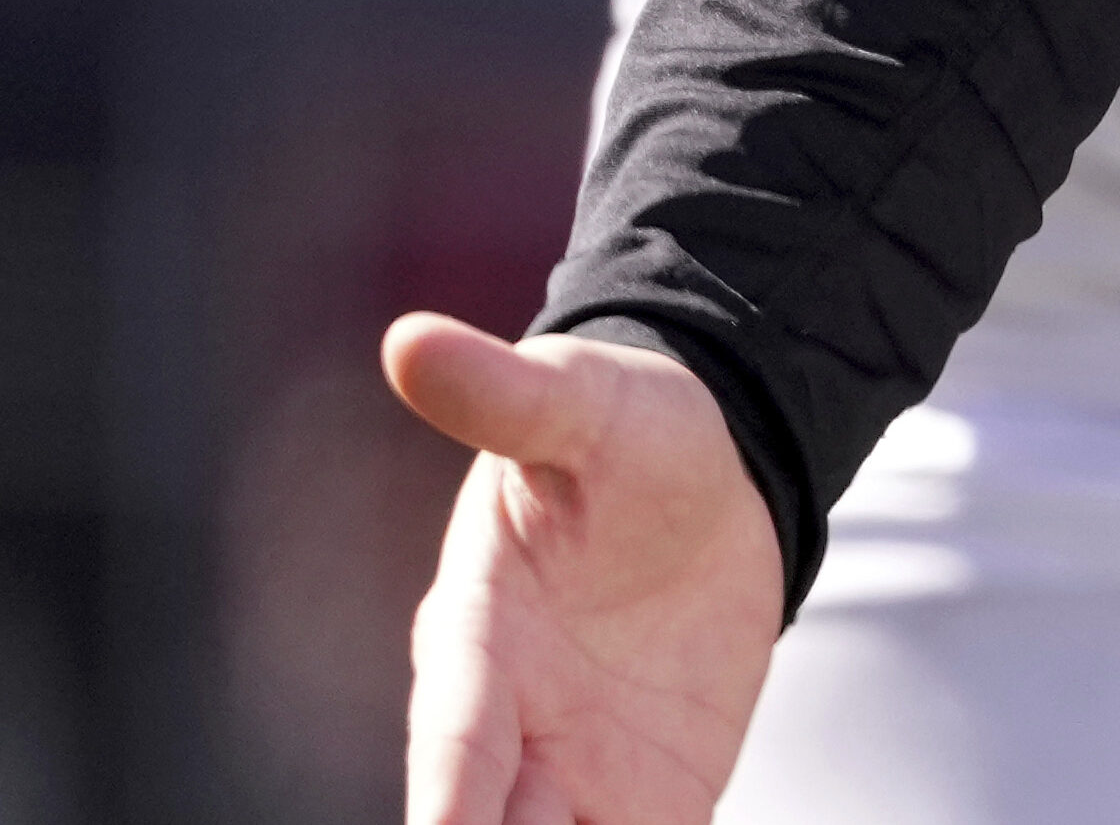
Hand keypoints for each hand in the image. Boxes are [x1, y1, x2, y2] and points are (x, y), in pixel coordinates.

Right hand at [386, 314, 775, 824]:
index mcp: (475, 646)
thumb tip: (411, 340)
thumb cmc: (627, 430)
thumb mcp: (584, 405)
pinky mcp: (651, 794)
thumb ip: (509, 396)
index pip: (455, 747)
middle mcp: (513, 730)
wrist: (708, 470)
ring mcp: (575, 774)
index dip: (452, 803)